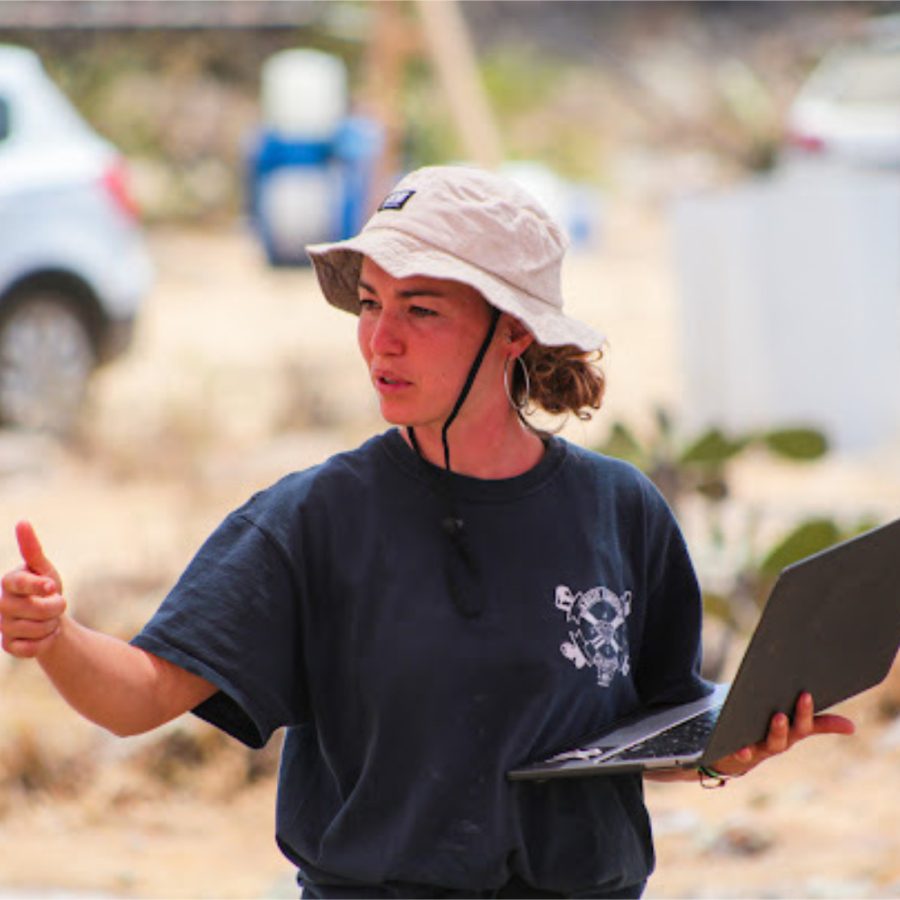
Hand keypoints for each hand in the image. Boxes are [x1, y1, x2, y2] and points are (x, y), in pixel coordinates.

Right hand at [0, 521, 65, 657]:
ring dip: (51, 625)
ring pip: (35, 629)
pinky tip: (44, 635)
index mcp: (8, 582)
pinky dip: (45, 642)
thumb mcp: (43, 567)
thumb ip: (32, 548)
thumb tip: (22, 522)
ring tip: (50, 619)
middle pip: (34, 609)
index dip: (37, 585)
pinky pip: (30, 648)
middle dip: (55, 607)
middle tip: (57, 603)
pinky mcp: (7, 645)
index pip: (18, 583)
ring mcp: (2, 626)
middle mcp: (0, 604)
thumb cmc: (45, 588)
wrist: (49, 618)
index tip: (52, 586)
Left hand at [711, 691, 855, 776]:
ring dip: (777, 732)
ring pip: (771, 744)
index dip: (811, 712)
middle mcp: (778, 743)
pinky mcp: (739, 755)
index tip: (809, 693)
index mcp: (790, 732)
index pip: (807, 723)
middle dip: (797, 717)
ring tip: (778, 717)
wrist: (730, 755)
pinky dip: (743, 752)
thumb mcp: (785, 722)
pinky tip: (742, 748)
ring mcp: (759, 749)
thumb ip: (814, 722)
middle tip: (798, 700)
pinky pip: (742, 756)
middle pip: (791, 732)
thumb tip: (850, 726)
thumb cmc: (762, 731)